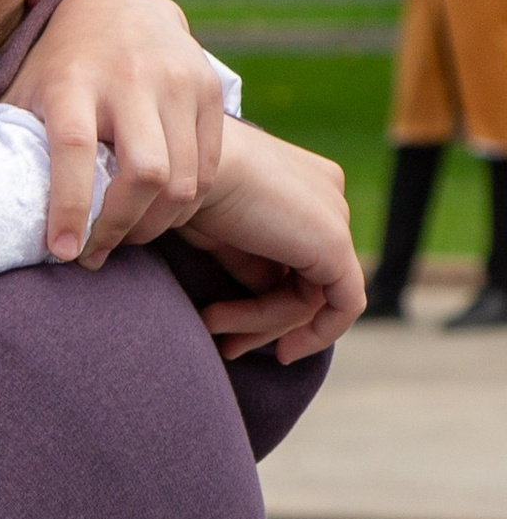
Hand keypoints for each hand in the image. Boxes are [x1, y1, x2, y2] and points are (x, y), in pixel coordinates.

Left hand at [5, 0, 227, 265]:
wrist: (122, 9)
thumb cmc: (59, 67)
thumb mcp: (26, 91)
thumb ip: (10, 141)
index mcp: (73, 79)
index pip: (73, 147)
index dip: (71, 206)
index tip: (64, 252)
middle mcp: (130, 76)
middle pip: (146, 173)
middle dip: (121, 226)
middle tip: (96, 253)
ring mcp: (177, 81)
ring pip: (183, 181)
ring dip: (154, 226)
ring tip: (124, 237)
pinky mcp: (209, 91)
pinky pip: (207, 171)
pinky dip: (184, 206)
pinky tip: (155, 214)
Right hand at [183, 121, 364, 362]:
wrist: (176, 168)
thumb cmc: (178, 192)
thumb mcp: (215, 232)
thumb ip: (246, 261)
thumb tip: (257, 299)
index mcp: (298, 182)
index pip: (291, 256)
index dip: (261, 299)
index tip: (219, 323)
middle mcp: (326, 194)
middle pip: (306, 278)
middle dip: (263, 321)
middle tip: (226, 346)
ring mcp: (334, 215)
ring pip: (314, 296)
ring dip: (261, 325)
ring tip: (214, 325)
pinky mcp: (333, 243)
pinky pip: (344, 304)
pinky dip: (317, 335)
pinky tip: (283, 351)